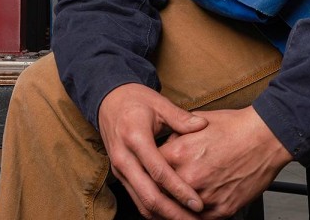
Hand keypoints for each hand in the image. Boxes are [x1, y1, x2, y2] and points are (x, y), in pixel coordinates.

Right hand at [97, 83, 207, 218]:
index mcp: (135, 137)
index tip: (199, 203)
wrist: (107, 100)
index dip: (179, 190)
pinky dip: (155, 210)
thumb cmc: (135, 100)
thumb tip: (202, 125)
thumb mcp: (158, 103)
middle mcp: (123, 157)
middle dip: (173, 213)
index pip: (158, 172)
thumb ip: (180, 117)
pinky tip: (172, 213)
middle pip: (149, 195)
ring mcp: (119, 169)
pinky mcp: (119, 175)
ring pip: (141, 203)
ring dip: (164, 216)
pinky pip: (137, 199)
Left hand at [159, 107, 290, 218]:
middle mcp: (189, 177)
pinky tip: (193, 212)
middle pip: (160, 196)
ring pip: (178, 213)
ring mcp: (206, 195)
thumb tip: (164, 148)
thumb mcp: (195, 124)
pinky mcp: (223, 209)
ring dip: (173, 211)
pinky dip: (195, 217)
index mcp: (178, 153)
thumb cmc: (233, 127)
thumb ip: (175, 138)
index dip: (147, 175)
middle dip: (157, 197)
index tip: (146, 177)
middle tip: (155, 198)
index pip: (149, 171)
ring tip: (170, 209)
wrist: (264, 137)